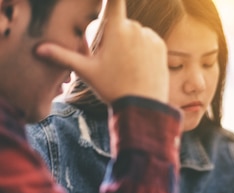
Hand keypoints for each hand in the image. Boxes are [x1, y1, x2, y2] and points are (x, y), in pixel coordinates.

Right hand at [34, 0, 168, 103]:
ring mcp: (150, 37)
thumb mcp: (87, 72)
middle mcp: (135, 28)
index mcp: (116, 29)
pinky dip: (143, 48)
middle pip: (121, 23)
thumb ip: (63, 56)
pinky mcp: (161, 46)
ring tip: (126, 65)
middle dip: (115, 35)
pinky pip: (149, 40)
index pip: (114, 1)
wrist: (143, 107)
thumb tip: (38, 49)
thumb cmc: (113, 89)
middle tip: (112, 59)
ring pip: (135, 33)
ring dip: (130, 42)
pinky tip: (139, 65)